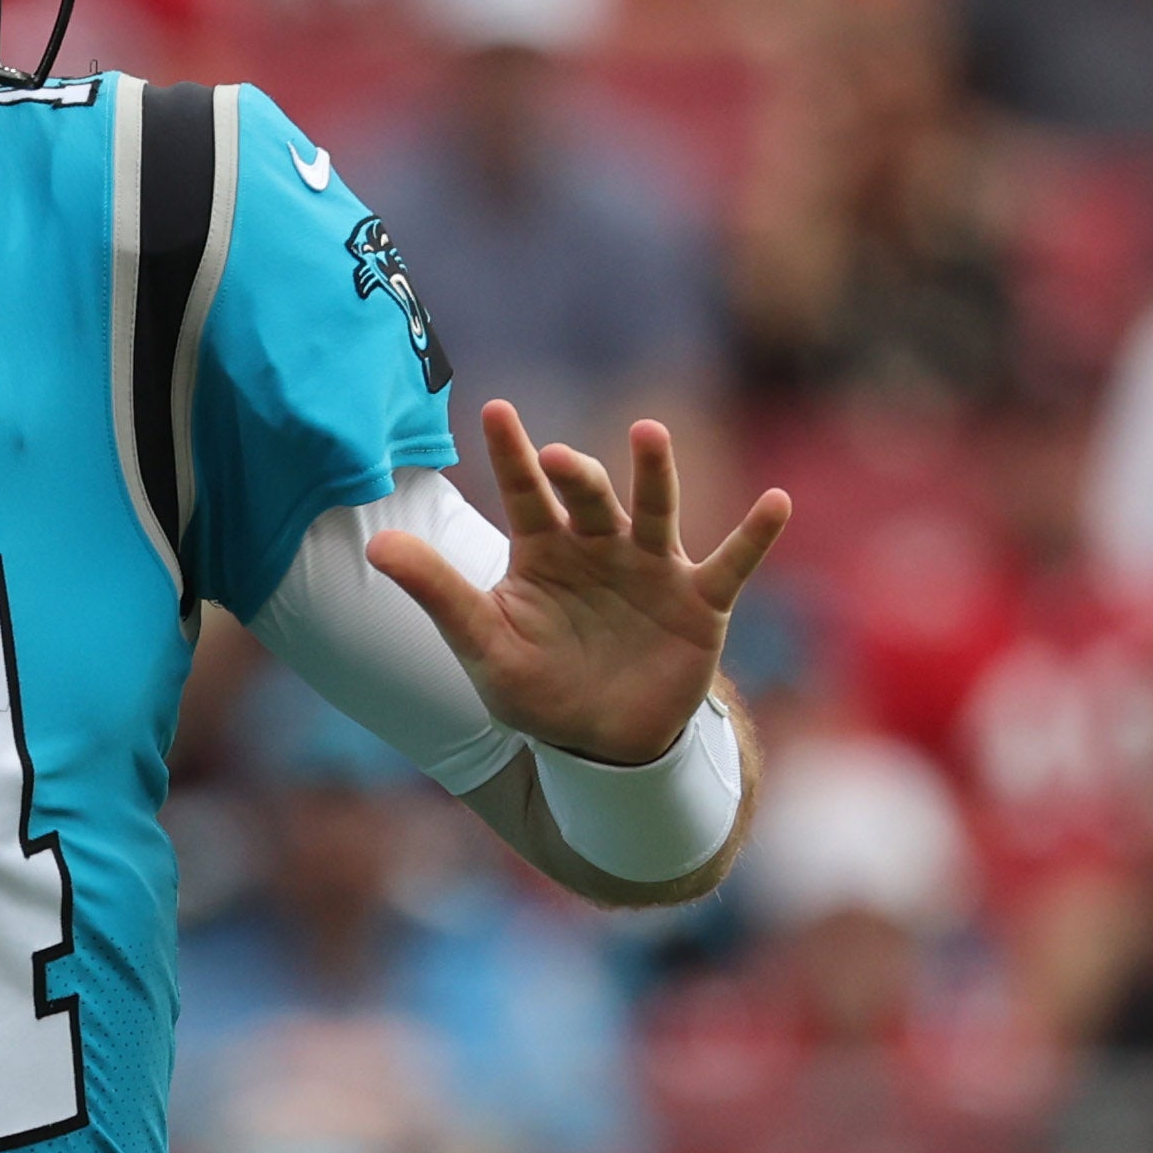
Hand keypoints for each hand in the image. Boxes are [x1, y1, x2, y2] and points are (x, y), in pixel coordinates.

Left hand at [367, 400, 787, 766]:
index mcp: (543, 551)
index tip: (493, 409)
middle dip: (575, 474)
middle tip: (558, 457)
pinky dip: (756, 535)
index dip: (510, 453)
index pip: (523, 492)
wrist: (601, 742)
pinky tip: (777, 502)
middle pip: (588, 497)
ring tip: (648, 434)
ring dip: (654, 474)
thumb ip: (437, 593)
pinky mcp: (700, 602)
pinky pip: (732, 563)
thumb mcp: (482, 645)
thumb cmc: (536, 688)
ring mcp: (652, 569)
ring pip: (655, 511)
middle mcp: (599, 547)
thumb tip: (375, 546)